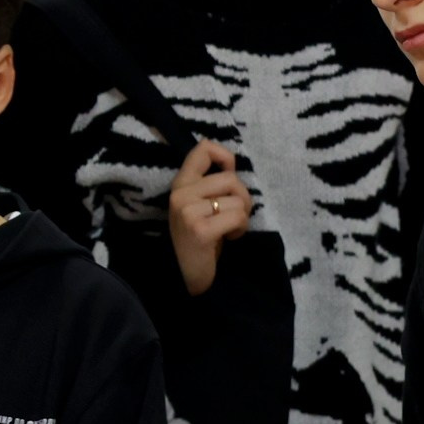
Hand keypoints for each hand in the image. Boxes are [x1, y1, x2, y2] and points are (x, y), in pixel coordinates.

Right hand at [168, 140, 252, 295]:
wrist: (188, 274)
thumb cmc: (201, 237)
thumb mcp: (199, 204)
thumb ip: (210, 183)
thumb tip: (231, 163)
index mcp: (180, 184)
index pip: (203, 149)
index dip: (225, 155)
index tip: (230, 173)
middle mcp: (180, 195)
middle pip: (230, 178)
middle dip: (242, 198)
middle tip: (234, 215)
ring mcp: (188, 212)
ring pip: (236, 199)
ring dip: (242, 216)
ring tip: (228, 229)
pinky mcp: (200, 230)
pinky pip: (237, 217)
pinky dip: (240, 229)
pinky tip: (229, 238)